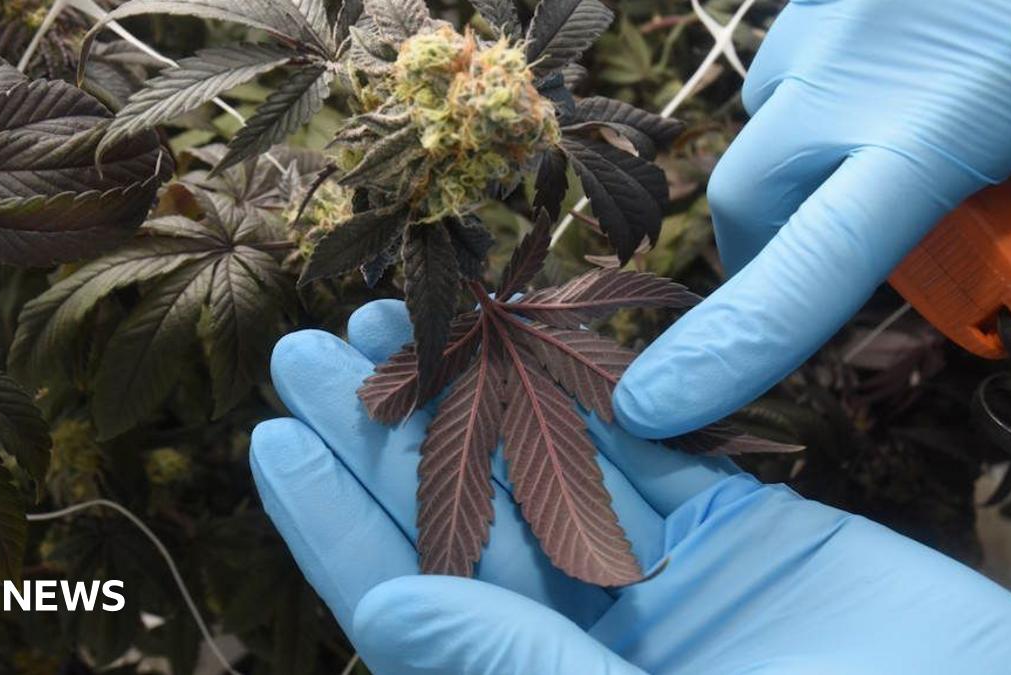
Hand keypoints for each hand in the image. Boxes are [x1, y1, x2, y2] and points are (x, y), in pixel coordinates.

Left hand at [250, 300, 1010, 673]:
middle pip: (460, 526)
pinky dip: (589, 396)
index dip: (335, 529)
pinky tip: (527, 337)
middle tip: (312, 353)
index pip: (410, 611)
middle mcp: (586, 643)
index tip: (276, 443)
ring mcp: (660, 587)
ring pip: (541, 474)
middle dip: (385, 436)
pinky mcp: (734, 536)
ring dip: (472, 396)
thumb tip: (385, 614)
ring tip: (403, 318)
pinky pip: (645, 455)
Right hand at [616, 0, 1010, 437]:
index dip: (724, 351)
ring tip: (889, 150)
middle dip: (765, 252)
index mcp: (935, 125)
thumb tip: (984, 259)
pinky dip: (829, 91)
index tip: (652, 404)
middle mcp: (857, 67)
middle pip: (748, 198)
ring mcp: (839, 6)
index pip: (804, 272)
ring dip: (803, 161)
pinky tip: (900, 72)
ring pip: (773, 117)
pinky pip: (803, 52)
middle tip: (831, 268)